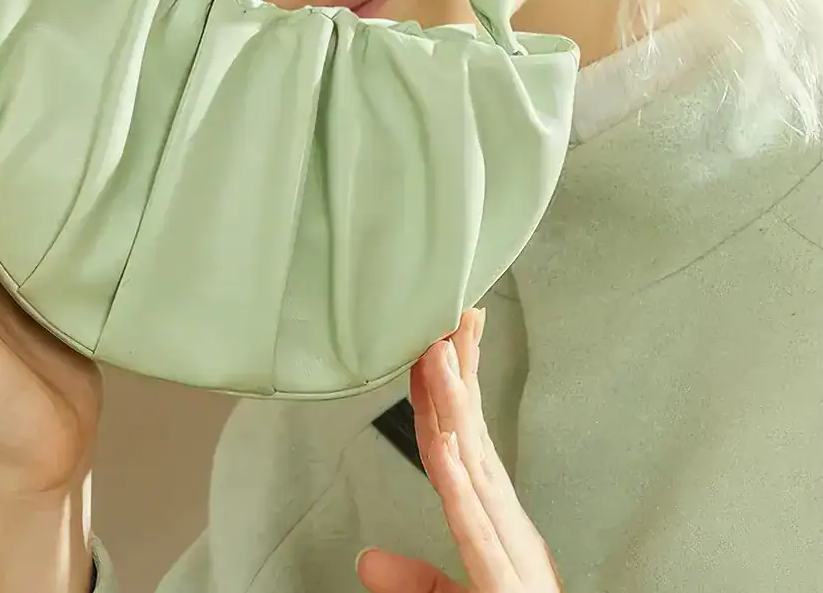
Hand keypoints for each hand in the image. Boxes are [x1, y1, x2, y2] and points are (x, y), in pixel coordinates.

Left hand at [356, 310, 563, 592]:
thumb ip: (417, 581)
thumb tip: (367, 558)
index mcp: (495, 521)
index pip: (463, 439)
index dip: (446, 389)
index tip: (436, 339)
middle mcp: (504, 523)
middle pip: (474, 434)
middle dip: (462, 370)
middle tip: (453, 310)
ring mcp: (507, 549)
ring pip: (475, 465)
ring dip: (456, 408)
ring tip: (439, 353)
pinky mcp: (504, 583)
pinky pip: (476, 528)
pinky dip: (460, 482)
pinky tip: (446, 446)